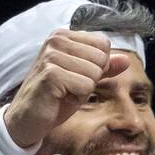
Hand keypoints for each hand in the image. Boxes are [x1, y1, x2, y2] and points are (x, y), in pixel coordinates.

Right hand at [2, 30, 131, 147]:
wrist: (29, 119)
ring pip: (94, 72)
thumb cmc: (56, 98)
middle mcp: (56, 40)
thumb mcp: (85, 79)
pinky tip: (59, 98)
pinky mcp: (51, 73)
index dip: (97, 67)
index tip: (76, 76)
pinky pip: (86, 86)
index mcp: (63, 36)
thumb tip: (125, 59)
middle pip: (101, 58)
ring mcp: (51, 55)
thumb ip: (105, 68)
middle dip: (91, 79)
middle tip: (69, 87)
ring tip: (63, 92)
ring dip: (83, 89)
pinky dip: (77, 97)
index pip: (103, 44)